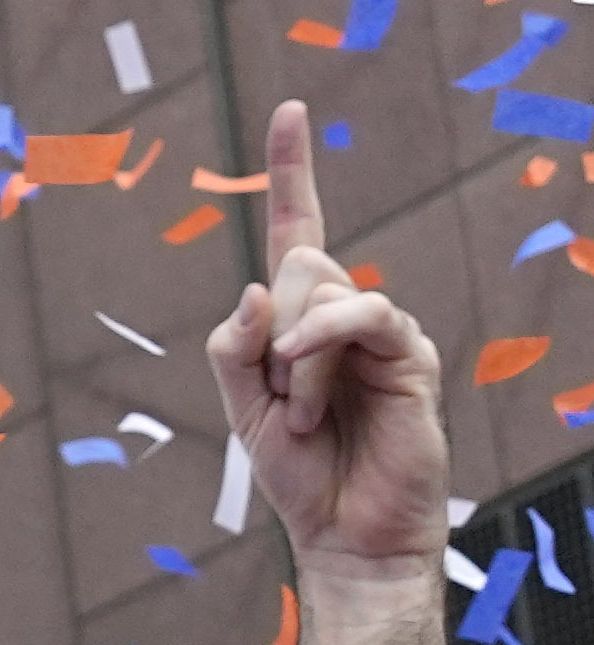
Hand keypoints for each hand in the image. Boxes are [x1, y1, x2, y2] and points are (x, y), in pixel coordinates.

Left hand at [216, 100, 451, 584]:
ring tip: (306, 417)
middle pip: (298, 261)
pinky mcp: (409, 355)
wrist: (345, 533)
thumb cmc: (300, 473)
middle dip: (272, 330)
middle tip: (279, 397)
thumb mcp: (240, 405)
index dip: (293, 170)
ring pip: (322, 288)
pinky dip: (322, 341)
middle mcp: (345, 315)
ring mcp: (381, 332)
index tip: (289, 110)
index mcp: (301, 319)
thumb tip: (252, 288)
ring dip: (294, 359)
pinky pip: (364, 313)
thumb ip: (234, 346)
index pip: (298, 229)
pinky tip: (311, 386)